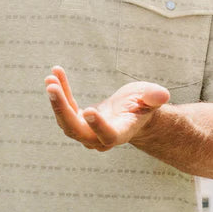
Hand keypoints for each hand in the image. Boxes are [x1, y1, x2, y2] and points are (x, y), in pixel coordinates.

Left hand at [44, 66, 169, 151]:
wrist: (131, 113)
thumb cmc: (143, 105)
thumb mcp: (150, 97)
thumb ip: (153, 97)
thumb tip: (162, 94)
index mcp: (121, 133)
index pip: (108, 135)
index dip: (98, 126)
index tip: (88, 111)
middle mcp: (100, 138)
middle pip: (77, 131)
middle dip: (62, 109)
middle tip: (51, 88)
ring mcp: (87, 132)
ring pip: (66, 121)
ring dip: (56, 100)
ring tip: (50, 79)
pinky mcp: (77, 121)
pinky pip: (65, 107)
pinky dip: (60, 91)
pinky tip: (55, 74)